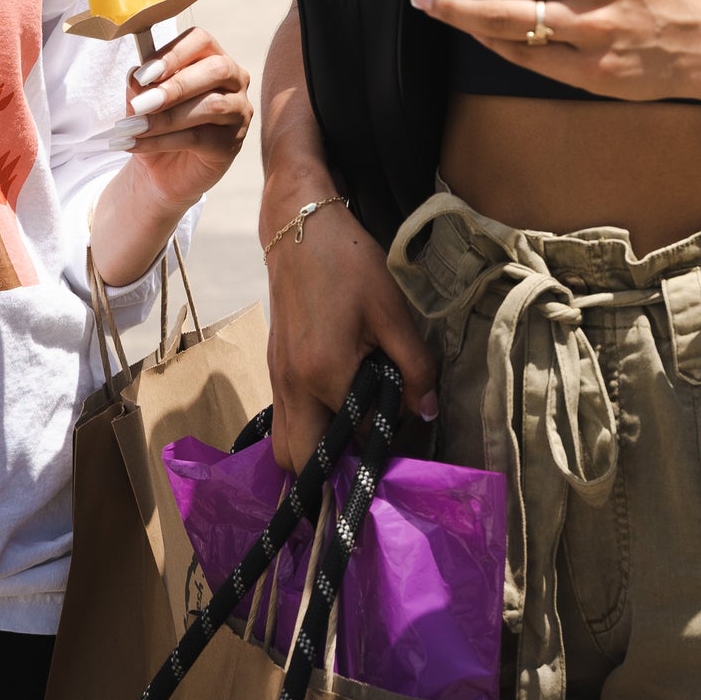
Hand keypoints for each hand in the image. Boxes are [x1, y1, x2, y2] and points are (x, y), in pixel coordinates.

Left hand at [115, 25, 252, 215]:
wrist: (158, 169)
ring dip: (166, 117)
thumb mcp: (141, 102)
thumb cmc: (154, 125)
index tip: (143, 74)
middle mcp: (234, 81)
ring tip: (131, 127)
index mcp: (211, 58)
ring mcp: (238, 113)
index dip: (174, 53)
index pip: (201, 41)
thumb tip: (135, 76)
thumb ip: (141, 87)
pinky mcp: (231, 144)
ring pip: (212, 105)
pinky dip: (162, 140)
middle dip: (176, 85)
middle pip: (217, 69)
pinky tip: (135, 144)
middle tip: (141, 103)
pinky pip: (200, 138)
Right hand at [262, 195, 435, 469]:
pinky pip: (284, 421)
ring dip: (315, 453)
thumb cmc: (349, 264)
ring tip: (355, 434)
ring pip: (285, 447)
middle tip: (372, 452)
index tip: (408, 436)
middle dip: (334, 471)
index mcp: (326, 375)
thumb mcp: (392, 311)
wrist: (299, 228)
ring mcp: (277, 381)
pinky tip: (338, 409)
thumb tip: (427, 411)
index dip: (385, 442)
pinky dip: (306, 429)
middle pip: (302, 463)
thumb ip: (414, 365)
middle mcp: (293, 388)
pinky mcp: (273, 369)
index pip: (357, 437)